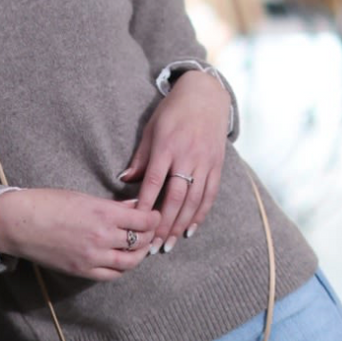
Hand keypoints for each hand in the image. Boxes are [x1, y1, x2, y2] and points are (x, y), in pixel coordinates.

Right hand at [0, 189, 160, 280]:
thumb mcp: (84, 197)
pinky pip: (111, 275)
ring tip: (139, 247)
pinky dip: (121, 268)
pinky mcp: (82, 271)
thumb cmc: (47, 203)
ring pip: (130, 261)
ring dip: (140, 254)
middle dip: (150, 235)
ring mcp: (92, 257)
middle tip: (150, 230)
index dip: (153, 217)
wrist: (19, 222)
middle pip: (141, 241)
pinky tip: (121, 259)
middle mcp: (102, 237)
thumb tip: (135, 207)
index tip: (153, 215)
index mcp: (103, 213)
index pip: (143, 220)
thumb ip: (113, 206)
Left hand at [119, 69, 229, 252]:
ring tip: (169, 244)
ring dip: (181, 224)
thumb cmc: (172, 112)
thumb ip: (140, 157)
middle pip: (176, 197)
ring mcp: (205, 162)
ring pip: (194, 200)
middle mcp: (188, 156)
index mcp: (167, 147)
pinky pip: (210, 194)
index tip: (137, 224)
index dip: (146, 205)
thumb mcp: (151, 129)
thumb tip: (124, 180)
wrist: (206, 96)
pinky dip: (200, 214)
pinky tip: (190, 229)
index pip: (154, 181)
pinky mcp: (217, 165)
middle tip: (153, 244)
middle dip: (164, 224)